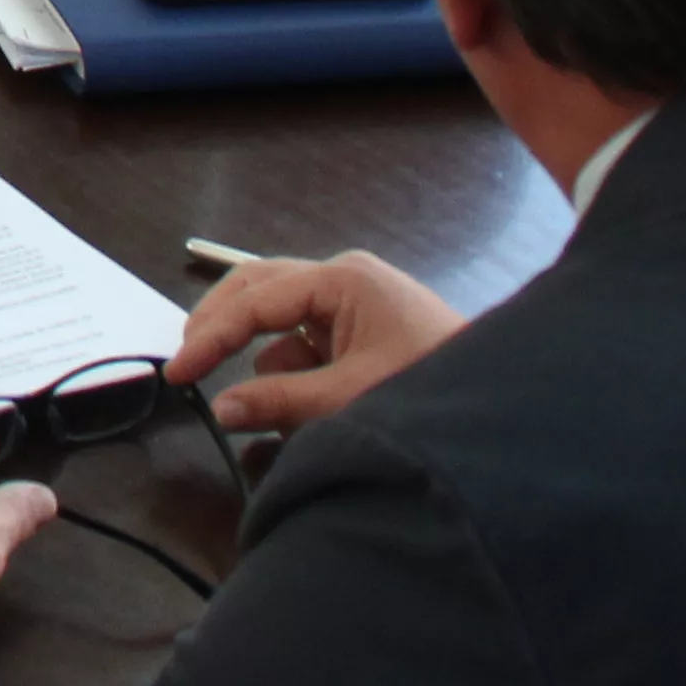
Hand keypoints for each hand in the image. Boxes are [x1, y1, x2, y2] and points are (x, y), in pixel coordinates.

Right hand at [170, 249, 463, 435]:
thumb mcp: (350, 399)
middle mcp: (344, 278)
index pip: (255, 301)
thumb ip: (280, 401)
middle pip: (258, 287)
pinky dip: (289, 364)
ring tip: (240, 394)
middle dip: (219, 324)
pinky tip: (288, 401)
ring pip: (281, 314)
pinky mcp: (365, 325)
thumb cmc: (431, 386)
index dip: (210, 337)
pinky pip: (308, 337)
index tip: (177, 372)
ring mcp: (355, 299)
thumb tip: (222, 407)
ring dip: (258, 351)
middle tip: (185, 362)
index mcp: (342, 280)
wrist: (508, 398)